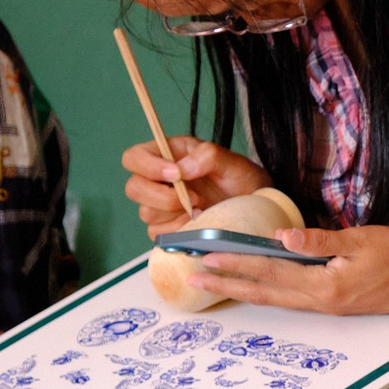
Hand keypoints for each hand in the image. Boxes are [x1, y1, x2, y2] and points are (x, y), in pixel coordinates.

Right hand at [123, 136, 269, 233]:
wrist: (254, 206)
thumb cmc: (241, 179)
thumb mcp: (231, 162)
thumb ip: (207, 156)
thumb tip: (180, 170)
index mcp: (167, 155)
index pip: (133, 157)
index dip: (147, 166)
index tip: (175, 174)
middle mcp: (159, 180)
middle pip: (133, 189)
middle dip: (162, 196)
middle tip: (195, 198)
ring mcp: (161, 205)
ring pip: (146, 213)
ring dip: (174, 214)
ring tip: (203, 209)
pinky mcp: (168, 227)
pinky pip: (158, 233)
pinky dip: (178, 230)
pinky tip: (198, 223)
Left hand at [179, 224, 388, 315]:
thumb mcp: (363, 239)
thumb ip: (321, 241)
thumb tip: (283, 237)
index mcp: (325, 285)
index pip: (270, 272)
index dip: (236, 263)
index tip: (206, 255)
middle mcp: (320, 301)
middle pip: (263, 292)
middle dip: (226, 283)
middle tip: (192, 275)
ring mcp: (326, 306)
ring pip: (274, 298)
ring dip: (241, 288)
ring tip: (213, 281)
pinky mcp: (333, 303)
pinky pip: (289, 299)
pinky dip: (265, 291)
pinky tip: (254, 285)